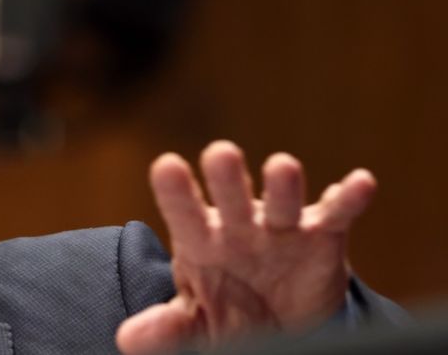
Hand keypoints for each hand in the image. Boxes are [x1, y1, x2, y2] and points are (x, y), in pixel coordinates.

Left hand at [115, 140, 375, 354]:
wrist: (276, 323)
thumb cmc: (225, 309)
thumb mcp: (194, 324)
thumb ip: (167, 328)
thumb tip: (129, 339)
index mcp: (200, 240)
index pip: (183, 212)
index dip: (175, 191)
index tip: (166, 166)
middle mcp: (238, 225)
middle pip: (230, 195)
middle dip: (227, 176)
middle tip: (220, 153)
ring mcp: (280, 226)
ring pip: (281, 200)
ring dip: (283, 186)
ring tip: (282, 168)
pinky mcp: (321, 235)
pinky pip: (336, 214)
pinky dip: (348, 198)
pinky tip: (359, 183)